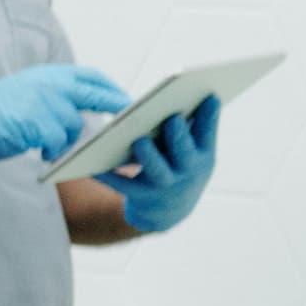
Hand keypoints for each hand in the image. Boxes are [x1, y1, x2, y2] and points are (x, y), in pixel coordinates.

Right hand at [0, 62, 133, 167]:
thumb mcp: (24, 91)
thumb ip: (52, 93)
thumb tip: (81, 105)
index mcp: (46, 75)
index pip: (89, 76)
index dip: (109, 87)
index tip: (123, 98)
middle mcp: (48, 84)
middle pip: (93, 94)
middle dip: (114, 105)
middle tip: (129, 117)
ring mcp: (44, 103)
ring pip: (74, 126)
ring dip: (66, 140)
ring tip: (48, 145)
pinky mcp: (38, 124)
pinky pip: (59, 143)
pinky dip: (53, 151)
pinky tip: (42, 153)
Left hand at [112, 93, 218, 233]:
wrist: (169, 211)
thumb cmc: (180, 167)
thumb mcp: (196, 152)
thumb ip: (193, 128)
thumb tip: (190, 94)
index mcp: (203, 155)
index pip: (208, 133)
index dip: (210, 116)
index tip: (210, 96)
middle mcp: (187, 171)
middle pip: (184, 153)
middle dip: (179, 136)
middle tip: (173, 118)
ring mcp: (164, 185)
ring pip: (157, 170)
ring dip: (149, 155)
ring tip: (140, 140)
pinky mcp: (140, 196)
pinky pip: (123, 185)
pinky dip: (109, 175)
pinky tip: (96, 164)